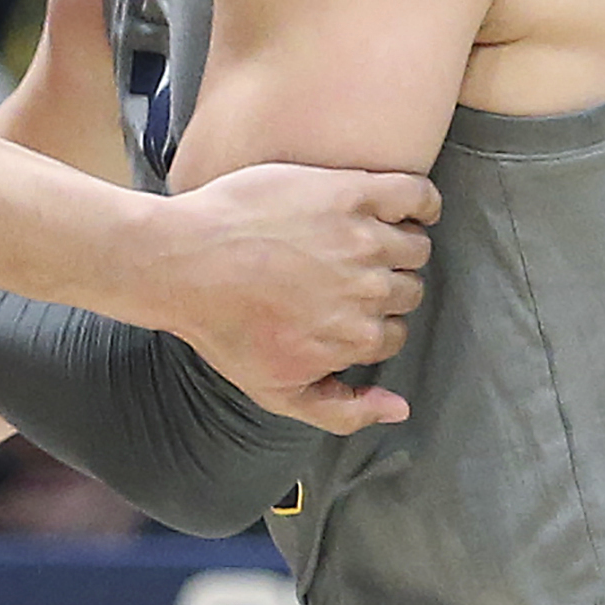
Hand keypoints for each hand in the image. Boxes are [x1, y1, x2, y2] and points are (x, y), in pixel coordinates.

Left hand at [153, 164, 436, 431]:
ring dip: (399, 246)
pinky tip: (412, 209)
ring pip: (414, 247)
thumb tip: (401, 408)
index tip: (339, 306)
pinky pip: (415, 195)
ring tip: (361, 242)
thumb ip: (342, 411)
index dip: (367, 320)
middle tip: (341, 274)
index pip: (393, 332)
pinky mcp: (350, 193)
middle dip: (382, 286)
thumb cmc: (221, 327)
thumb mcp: (276, 392)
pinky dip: (423, 203)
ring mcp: (362, 239)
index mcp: (357, 336)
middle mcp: (369, 290)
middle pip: (407, 290)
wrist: (181, 262)